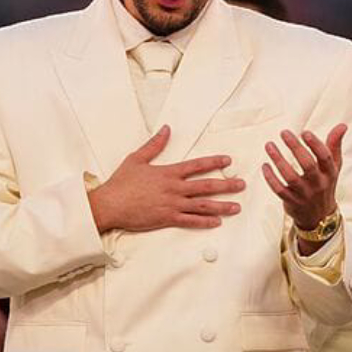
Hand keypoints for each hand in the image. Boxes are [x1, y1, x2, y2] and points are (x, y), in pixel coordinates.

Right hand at [88, 126, 244, 232]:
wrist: (110, 205)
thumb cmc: (121, 183)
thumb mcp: (136, 159)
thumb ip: (154, 145)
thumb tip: (166, 129)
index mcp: (168, 173)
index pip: (196, 165)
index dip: (214, 161)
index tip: (228, 160)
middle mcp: (174, 188)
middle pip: (206, 186)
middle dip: (226, 185)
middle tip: (242, 184)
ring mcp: (172, 205)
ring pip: (202, 205)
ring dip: (221, 206)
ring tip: (237, 207)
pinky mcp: (167, 219)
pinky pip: (190, 221)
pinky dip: (205, 222)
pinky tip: (217, 222)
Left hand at [262, 124, 345, 230]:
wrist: (319, 217)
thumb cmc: (326, 184)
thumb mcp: (334, 166)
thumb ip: (335, 145)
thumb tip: (342, 125)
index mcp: (329, 173)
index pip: (325, 157)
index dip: (315, 144)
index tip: (305, 132)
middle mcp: (318, 184)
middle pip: (307, 165)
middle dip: (295, 148)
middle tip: (284, 132)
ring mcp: (304, 194)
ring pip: (290, 177)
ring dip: (278, 160)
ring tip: (269, 145)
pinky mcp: (291, 201)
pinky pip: (279, 190)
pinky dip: (270, 178)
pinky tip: (265, 165)